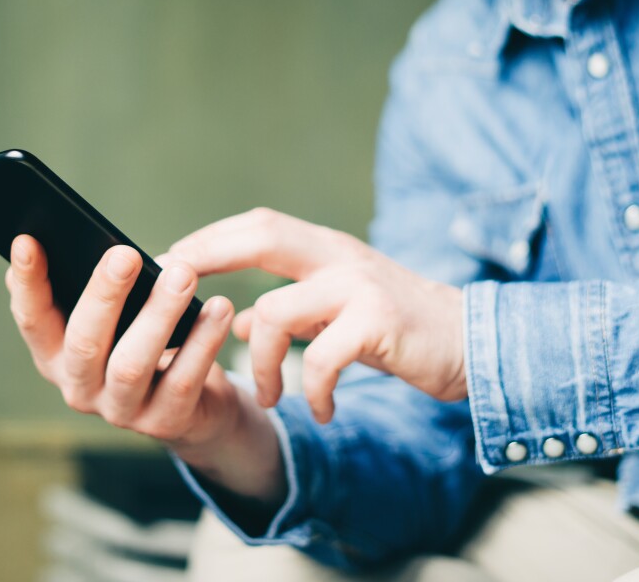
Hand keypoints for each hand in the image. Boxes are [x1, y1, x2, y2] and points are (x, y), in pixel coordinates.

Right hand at [5, 234, 241, 448]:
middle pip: (84, 342)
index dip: (27, 284)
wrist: (197, 406)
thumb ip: (96, 290)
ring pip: (132, 364)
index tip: (27, 240)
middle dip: (104, 294)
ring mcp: (121, 411)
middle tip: (127, 254)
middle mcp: (79, 388)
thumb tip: (86, 238)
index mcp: (56, 356)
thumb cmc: (147, 342)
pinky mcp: (165, 423)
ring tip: (184, 274)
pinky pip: (184, 380)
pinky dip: (203, 341)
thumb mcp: (116, 319)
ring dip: (158, 314)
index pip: (32, 320)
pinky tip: (219, 308)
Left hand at [165, 208, 465, 422]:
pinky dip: (311, 390)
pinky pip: (321, 357)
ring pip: (277, 311)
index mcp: (326, 250)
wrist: (474, 344)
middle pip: (262, 234)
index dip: (209, 240)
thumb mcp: (339, 315)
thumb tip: (239, 325)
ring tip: (271, 397)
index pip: (257, 226)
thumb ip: (293, 313)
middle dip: (208, 261)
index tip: (165, 265)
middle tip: (176, 305)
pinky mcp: (380, 322)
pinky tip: (321, 411)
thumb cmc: (400, 331)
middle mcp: (340, 256)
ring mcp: (361, 285)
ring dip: (262, 363)